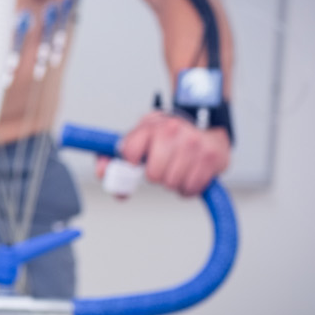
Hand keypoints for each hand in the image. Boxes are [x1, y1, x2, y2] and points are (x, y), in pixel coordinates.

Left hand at [103, 111, 230, 197]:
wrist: (205, 126)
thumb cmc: (165, 137)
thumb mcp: (138, 139)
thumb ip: (113, 157)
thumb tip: (102, 173)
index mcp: (150, 125)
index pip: (129, 153)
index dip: (130, 163)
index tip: (136, 161)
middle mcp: (172, 130)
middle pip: (153, 175)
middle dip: (155, 176)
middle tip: (161, 167)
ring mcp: (194, 143)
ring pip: (172, 184)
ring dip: (172, 183)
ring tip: (176, 168)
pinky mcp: (212, 157)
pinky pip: (191, 189)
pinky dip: (188, 188)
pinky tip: (189, 174)